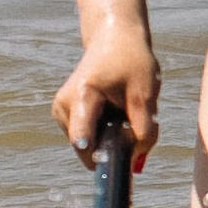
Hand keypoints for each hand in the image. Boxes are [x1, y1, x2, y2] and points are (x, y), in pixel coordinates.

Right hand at [53, 33, 160, 165]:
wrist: (114, 39)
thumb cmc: (131, 61)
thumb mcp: (146, 92)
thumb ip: (145, 129)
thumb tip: (136, 163)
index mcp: (82, 95)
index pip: (83, 137)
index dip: (97, 156)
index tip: (108, 168)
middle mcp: (64, 107)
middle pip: (90, 150)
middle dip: (114, 148)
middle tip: (134, 128)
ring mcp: (62, 114)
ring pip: (90, 148)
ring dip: (111, 140)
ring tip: (122, 111)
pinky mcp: (66, 119)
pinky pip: (90, 141)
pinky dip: (105, 135)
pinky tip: (113, 113)